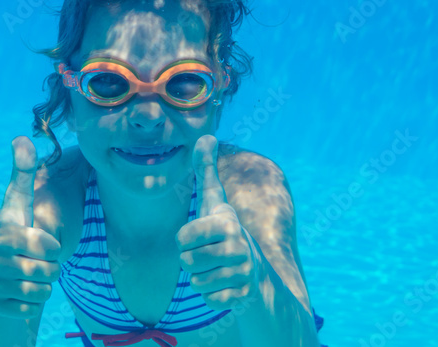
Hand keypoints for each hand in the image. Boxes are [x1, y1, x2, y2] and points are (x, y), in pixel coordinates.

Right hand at [0, 136, 60, 317]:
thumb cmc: (14, 229)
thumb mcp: (19, 201)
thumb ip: (22, 172)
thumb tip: (20, 137)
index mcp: (5, 233)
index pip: (47, 245)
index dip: (53, 246)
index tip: (40, 241)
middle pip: (49, 270)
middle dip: (51, 267)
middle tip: (36, 259)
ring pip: (42, 291)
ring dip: (44, 285)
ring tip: (30, 273)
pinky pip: (32, 309)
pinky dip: (33, 303)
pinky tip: (21, 290)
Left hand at [176, 135, 264, 309]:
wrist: (255, 270)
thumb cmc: (224, 232)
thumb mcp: (213, 201)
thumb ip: (206, 170)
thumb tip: (205, 136)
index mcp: (226, 222)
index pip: (182, 239)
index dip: (185, 241)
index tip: (200, 237)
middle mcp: (238, 245)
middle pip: (186, 262)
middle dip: (192, 262)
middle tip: (209, 256)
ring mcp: (243, 271)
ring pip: (196, 283)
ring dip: (202, 280)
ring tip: (217, 269)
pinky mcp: (243, 295)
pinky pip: (210, 301)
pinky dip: (213, 297)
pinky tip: (225, 286)